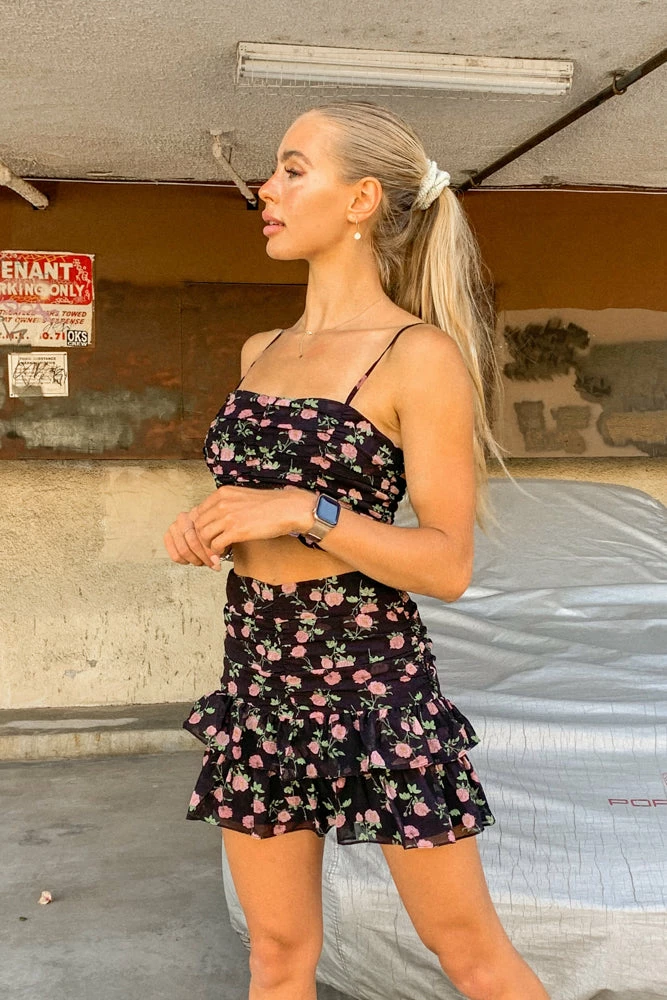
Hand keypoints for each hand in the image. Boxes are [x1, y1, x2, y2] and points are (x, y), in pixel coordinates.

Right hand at [163, 509, 221, 570]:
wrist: (202, 526)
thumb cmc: (212, 530)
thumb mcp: (219, 531)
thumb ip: (218, 541)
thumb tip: (216, 560)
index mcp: (197, 513)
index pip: (202, 535)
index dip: (210, 551)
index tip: (217, 560)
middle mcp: (183, 518)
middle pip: (192, 543)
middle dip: (203, 557)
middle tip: (211, 563)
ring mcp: (174, 527)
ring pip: (183, 550)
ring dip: (194, 560)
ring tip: (203, 562)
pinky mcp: (167, 536)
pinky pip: (175, 555)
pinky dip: (184, 561)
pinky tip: (191, 560)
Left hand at [191, 484, 314, 554]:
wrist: (288, 509)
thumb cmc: (270, 505)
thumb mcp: (242, 497)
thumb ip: (226, 505)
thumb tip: (215, 519)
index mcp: (222, 493)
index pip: (198, 512)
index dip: (200, 526)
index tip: (208, 535)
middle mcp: (222, 503)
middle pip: (198, 525)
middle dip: (202, 538)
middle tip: (212, 546)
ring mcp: (228, 517)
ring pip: (204, 536)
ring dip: (209, 546)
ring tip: (219, 549)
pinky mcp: (236, 531)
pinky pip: (216, 545)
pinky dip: (218, 552)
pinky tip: (226, 552)